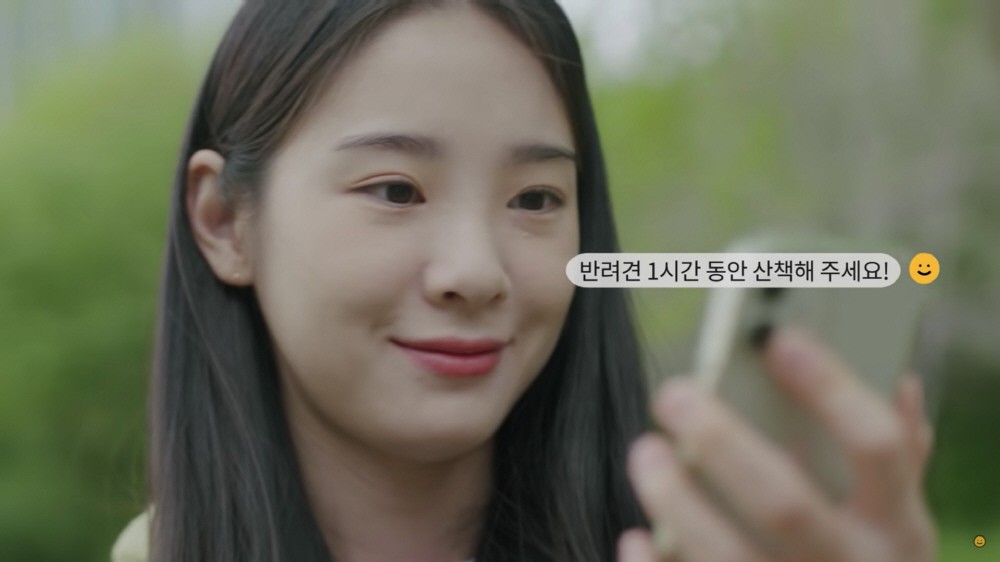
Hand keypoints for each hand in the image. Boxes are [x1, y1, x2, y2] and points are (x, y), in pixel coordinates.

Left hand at [618, 329, 935, 561]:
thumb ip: (895, 459)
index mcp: (896, 526)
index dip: (830, 389)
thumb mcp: (900, 523)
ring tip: (647, 452)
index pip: (876, 447)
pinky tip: (636, 537)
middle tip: (674, 394)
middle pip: (785, 503)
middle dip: (723, 443)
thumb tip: (898, 382)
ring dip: (679, 503)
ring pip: (729, 557)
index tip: (778, 339)